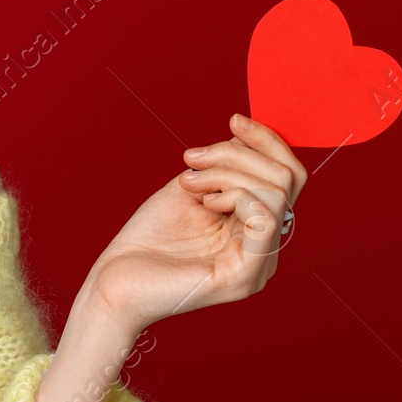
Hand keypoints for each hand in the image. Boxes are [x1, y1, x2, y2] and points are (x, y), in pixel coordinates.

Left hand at [84, 113, 308, 332]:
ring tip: (188, 183)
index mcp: (255, 230)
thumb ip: (223, 167)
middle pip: (286, 180)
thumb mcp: (191, 189)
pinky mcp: (245, 277)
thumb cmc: (147, 239)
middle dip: (238, 154)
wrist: (113, 282)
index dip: (267, 141)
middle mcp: (265, 249)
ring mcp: (260, 266)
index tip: (233, 120)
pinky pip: (265, 218)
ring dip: (227, 173)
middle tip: (191, 158)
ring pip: (275, 193)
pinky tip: (204, 202)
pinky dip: (235, 194)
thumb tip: (246, 135)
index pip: (288, 178)